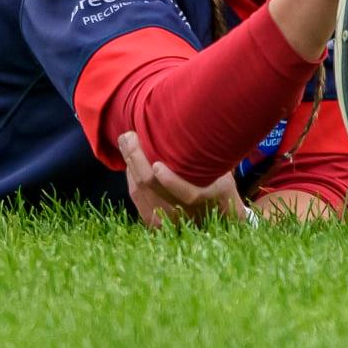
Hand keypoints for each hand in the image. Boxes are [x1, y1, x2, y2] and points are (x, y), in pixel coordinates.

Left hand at [117, 132, 246, 228]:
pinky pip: (137, 197)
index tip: (157, 165)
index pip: (191, 195)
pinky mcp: (156, 223)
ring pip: (141, 191)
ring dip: (130, 163)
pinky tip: (129, 160)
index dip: (172, 182)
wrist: (216, 213)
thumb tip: (193, 124)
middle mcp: (191, 216)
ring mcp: (171, 222)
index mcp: (215, 199)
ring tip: (126, 141)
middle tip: (129, 135)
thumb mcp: (221, 167)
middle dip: (137, 158)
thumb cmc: (219, 181)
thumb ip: (208, 153)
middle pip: (155, 188)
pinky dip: (131, 176)